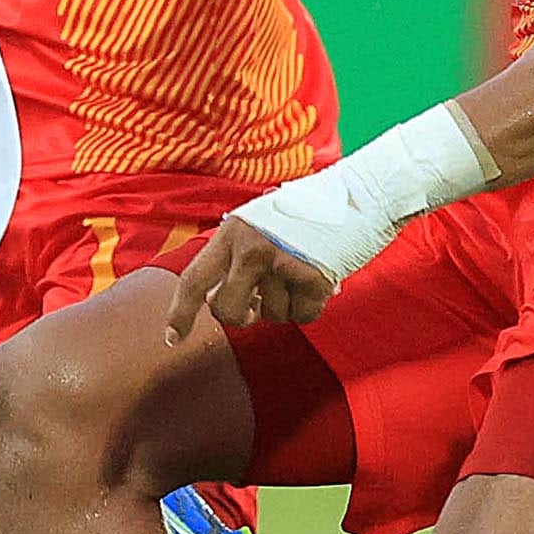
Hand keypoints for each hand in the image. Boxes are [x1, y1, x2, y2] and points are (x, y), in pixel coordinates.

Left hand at [165, 213, 346, 341]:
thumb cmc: (308, 214)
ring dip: (285, 304)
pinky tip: (318, 280)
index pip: (194, 279)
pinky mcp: (312, 279)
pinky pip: (302, 317)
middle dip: (242, 317)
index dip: (181, 313)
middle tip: (258, 306)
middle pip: (228, 310)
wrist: (360, 195)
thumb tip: (220, 300)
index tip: (173, 338)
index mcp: (232, 233)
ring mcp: (281, 264)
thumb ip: (236, 256)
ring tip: (300, 273)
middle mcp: (251, 248)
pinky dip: (311, 306)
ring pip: (271, 316)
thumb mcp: (260, 224)